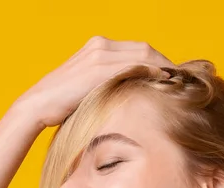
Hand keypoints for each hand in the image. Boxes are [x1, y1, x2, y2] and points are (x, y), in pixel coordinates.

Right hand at [16, 36, 175, 127]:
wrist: (37, 106)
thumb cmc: (61, 105)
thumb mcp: (88, 91)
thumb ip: (108, 86)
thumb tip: (129, 98)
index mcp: (98, 48)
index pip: (138, 51)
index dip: (160, 62)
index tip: (175, 78)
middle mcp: (100, 46)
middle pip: (145, 50)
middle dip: (167, 64)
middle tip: (185, 80)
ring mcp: (99, 55)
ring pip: (142, 55)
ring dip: (164, 67)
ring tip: (180, 82)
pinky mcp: (96, 68)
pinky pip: (131, 66)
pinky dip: (151, 71)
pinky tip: (164, 82)